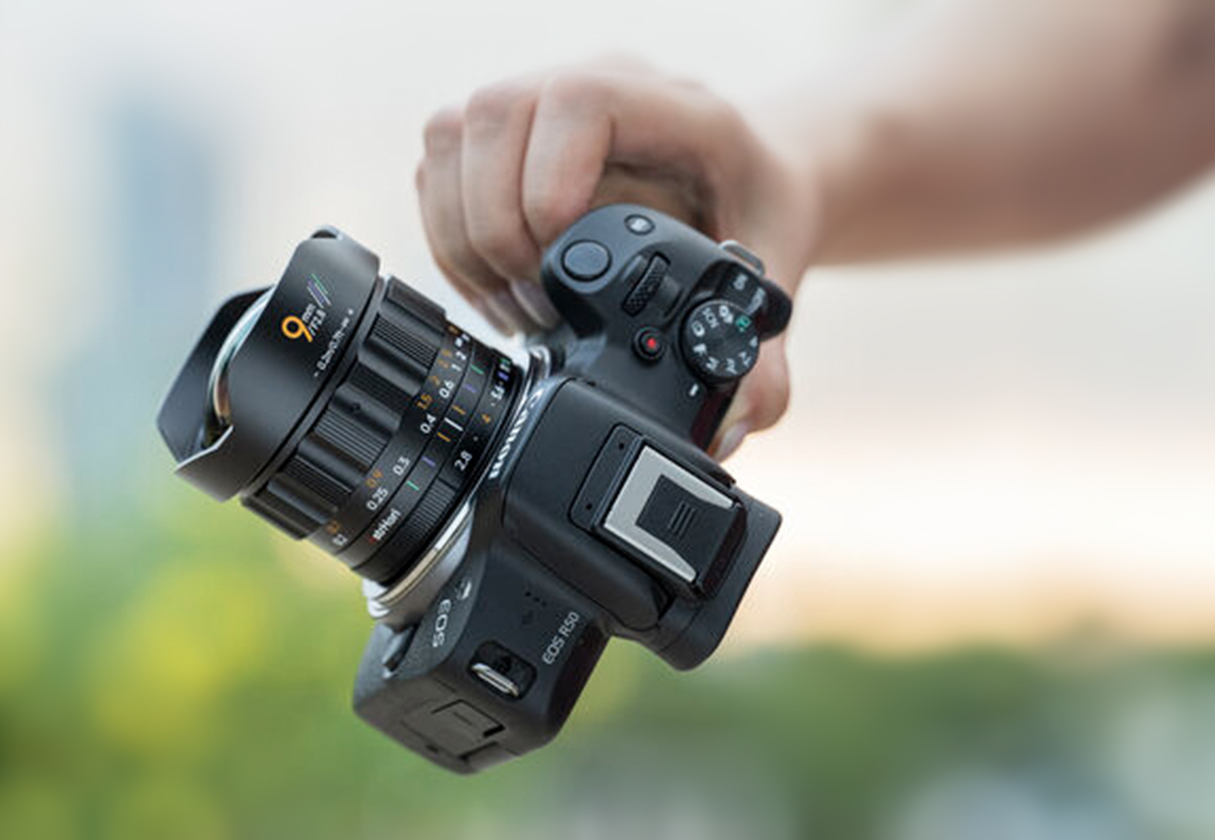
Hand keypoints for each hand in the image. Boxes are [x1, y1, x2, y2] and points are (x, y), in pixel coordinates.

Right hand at [415, 58, 818, 458]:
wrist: (743, 172)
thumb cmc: (757, 209)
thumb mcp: (778, 274)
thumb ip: (766, 360)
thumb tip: (731, 427)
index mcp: (673, 109)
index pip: (579, 102)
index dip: (547, 181)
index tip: (559, 258)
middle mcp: (595, 87)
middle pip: (491, 115)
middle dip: (495, 230)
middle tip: (537, 308)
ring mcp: (539, 103)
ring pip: (449, 140)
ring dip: (463, 238)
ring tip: (518, 306)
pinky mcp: (498, 137)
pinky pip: (436, 170)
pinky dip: (450, 241)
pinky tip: (498, 289)